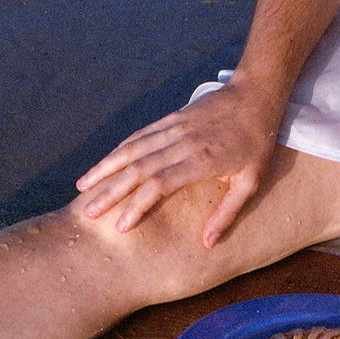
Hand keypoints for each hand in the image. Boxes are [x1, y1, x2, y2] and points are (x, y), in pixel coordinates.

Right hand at [74, 81, 282, 245]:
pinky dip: (119, 149)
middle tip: (88, 211)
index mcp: (201, 162)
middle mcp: (182, 144)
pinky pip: (140, 135)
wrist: (255, 94)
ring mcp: (174, 128)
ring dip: (105, 167)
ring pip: (132, 148)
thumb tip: (208, 244)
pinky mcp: (171, 117)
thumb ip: (227, 213)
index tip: (121, 225)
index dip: (137, 205)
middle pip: (138, 168)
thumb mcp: (251, 181)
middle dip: (110, 191)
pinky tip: (104, 162)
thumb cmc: (257, 142)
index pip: (160, 185)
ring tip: (82, 186)